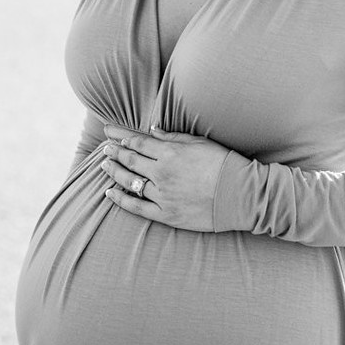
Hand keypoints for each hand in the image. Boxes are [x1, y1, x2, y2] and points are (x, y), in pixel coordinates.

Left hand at [101, 124, 230, 230]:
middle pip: (129, 160)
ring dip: (114, 172)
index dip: (121, 136)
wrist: (240, 194)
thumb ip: (172, 137)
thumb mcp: (198, 142)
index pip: (137, 141)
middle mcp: (162, 173)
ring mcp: (162, 195)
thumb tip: (153, 130)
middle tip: (104, 148)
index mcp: (170, 152)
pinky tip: (110, 192)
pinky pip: (136, 207)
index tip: (110, 132)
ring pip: (130, 182)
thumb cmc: (222, 163)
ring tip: (104, 165)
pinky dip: (121, 199)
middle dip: (114, 152)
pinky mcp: (166, 214)